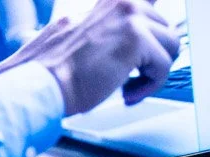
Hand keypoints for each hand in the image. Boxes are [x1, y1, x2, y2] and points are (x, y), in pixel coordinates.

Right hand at [0, 0, 178, 112]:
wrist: (38, 86)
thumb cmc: (47, 72)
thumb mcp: (68, 36)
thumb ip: (91, 29)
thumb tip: (101, 43)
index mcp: (109, 1)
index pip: (149, 1)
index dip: (152, 26)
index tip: (148, 48)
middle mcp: (123, 2)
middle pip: (164, 27)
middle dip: (150, 58)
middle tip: (127, 78)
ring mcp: (132, 18)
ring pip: (171, 45)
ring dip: (152, 73)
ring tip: (127, 88)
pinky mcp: (138, 40)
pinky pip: (164, 66)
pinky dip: (150, 87)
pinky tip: (127, 95)